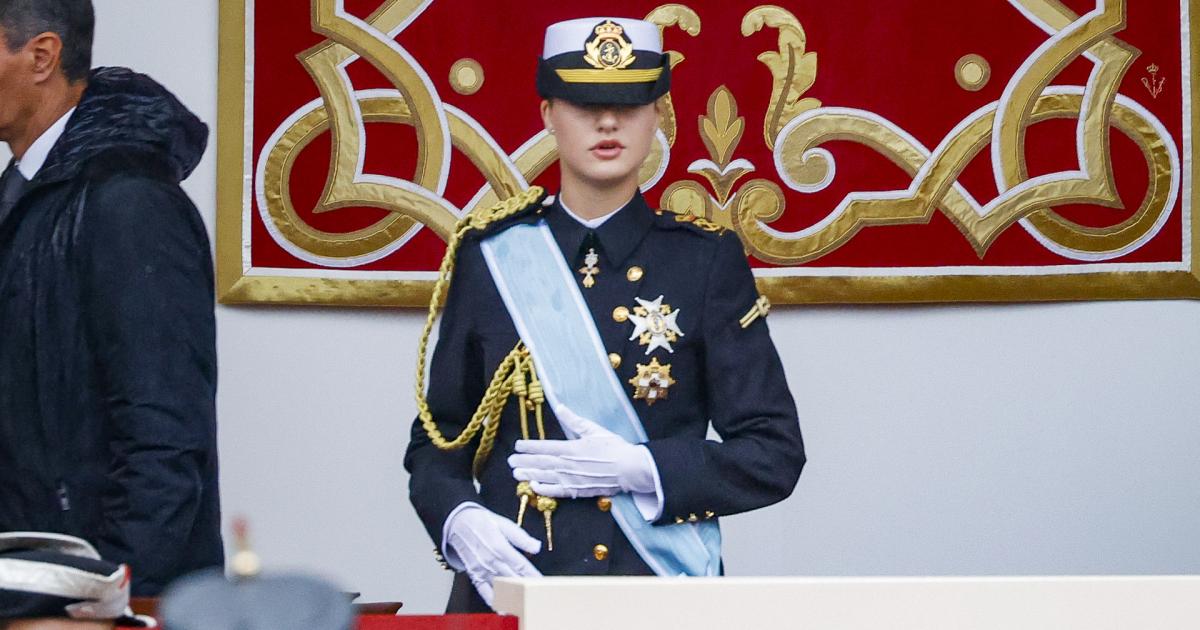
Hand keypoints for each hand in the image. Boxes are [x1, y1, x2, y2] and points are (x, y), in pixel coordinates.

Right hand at [445, 504, 541, 605]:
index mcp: (501, 548)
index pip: (521, 566)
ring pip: (500, 587)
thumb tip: (536, 547)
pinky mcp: (475, 574)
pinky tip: (502, 607)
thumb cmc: (483, 522)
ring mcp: (483, 569)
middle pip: (513, 579)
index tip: (542, 583)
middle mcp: (492, 561)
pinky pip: (484, 591)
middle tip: (537, 593)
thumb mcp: (504, 524)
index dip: (533, 576)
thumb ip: (521, 538)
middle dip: (526, 587)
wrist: (459, 523)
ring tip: (524, 601)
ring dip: (512, 595)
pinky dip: (494, 600)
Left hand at [507, 404, 656, 498]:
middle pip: (541, 463)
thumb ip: (574, 421)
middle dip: (524, 461)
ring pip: (546, 477)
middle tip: (510, 461)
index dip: (529, 446)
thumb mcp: (593, 430)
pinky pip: (558, 491)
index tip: (517, 445)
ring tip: (516, 474)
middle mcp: (568, 464)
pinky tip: (534, 487)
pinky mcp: (578, 490)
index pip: (545, 447)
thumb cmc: (613, 447)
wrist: (629, 469)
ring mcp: (572, 479)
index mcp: (571, 448)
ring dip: (529, 475)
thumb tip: (560, 407)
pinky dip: (545, 489)